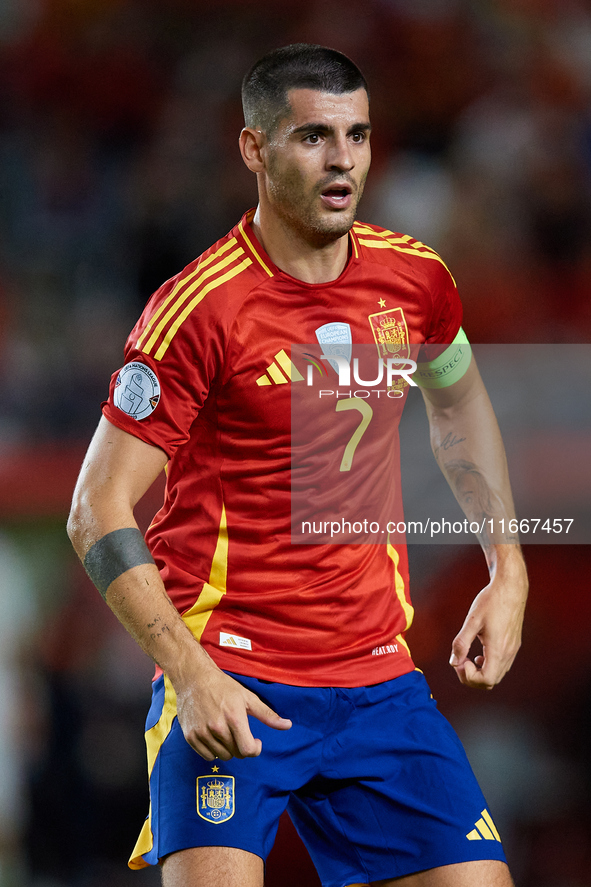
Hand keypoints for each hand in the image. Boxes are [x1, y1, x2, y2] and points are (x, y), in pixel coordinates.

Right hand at [175, 662, 291, 760]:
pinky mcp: (190, 736)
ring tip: (227, 733)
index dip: (255, 749)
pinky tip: (215, 736)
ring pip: (222, 756)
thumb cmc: (223, 686)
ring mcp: (202, 733)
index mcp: (234, 718)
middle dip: (242, 746)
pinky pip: (207, 756)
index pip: (248, 750)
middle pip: (236, 754)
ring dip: (228, 749)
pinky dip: (214, 750)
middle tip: (240, 733)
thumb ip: (267, 714)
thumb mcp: (248, 697)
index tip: (255, 741)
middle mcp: (217, 728)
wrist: (194, 678)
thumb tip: (288, 725)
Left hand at [449, 555, 527, 688]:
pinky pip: (502, 666)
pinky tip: (480, 653)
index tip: (460, 661)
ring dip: (480, 672)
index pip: (486, 680)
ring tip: (468, 658)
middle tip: (460, 662)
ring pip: (497, 675)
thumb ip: (462, 643)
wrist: (510, 588)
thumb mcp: (472, 621)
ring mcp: (513, 650)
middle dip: (472, 677)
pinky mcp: (514, 645)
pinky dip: (488, 666)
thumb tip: (453, 661)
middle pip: (491, 682)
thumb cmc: (491, 601)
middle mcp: (508, 653)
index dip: (469, 677)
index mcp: (498, 649)